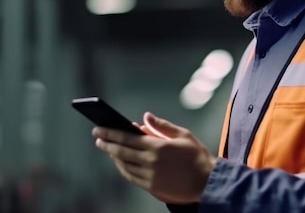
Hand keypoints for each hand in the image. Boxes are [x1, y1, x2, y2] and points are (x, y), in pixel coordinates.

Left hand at [92, 112, 215, 203]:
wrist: (207, 181)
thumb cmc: (196, 156)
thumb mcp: (182, 134)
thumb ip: (161, 125)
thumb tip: (145, 117)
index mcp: (157, 146)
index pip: (127, 138)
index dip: (110, 133)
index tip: (99, 129)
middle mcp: (150, 161)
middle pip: (121, 152)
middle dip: (107, 144)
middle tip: (97, 138)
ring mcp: (150, 175)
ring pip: (124, 165)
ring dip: (114, 157)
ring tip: (108, 149)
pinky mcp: (152, 186)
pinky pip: (131, 177)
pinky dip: (123, 169)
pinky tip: (120, 163)